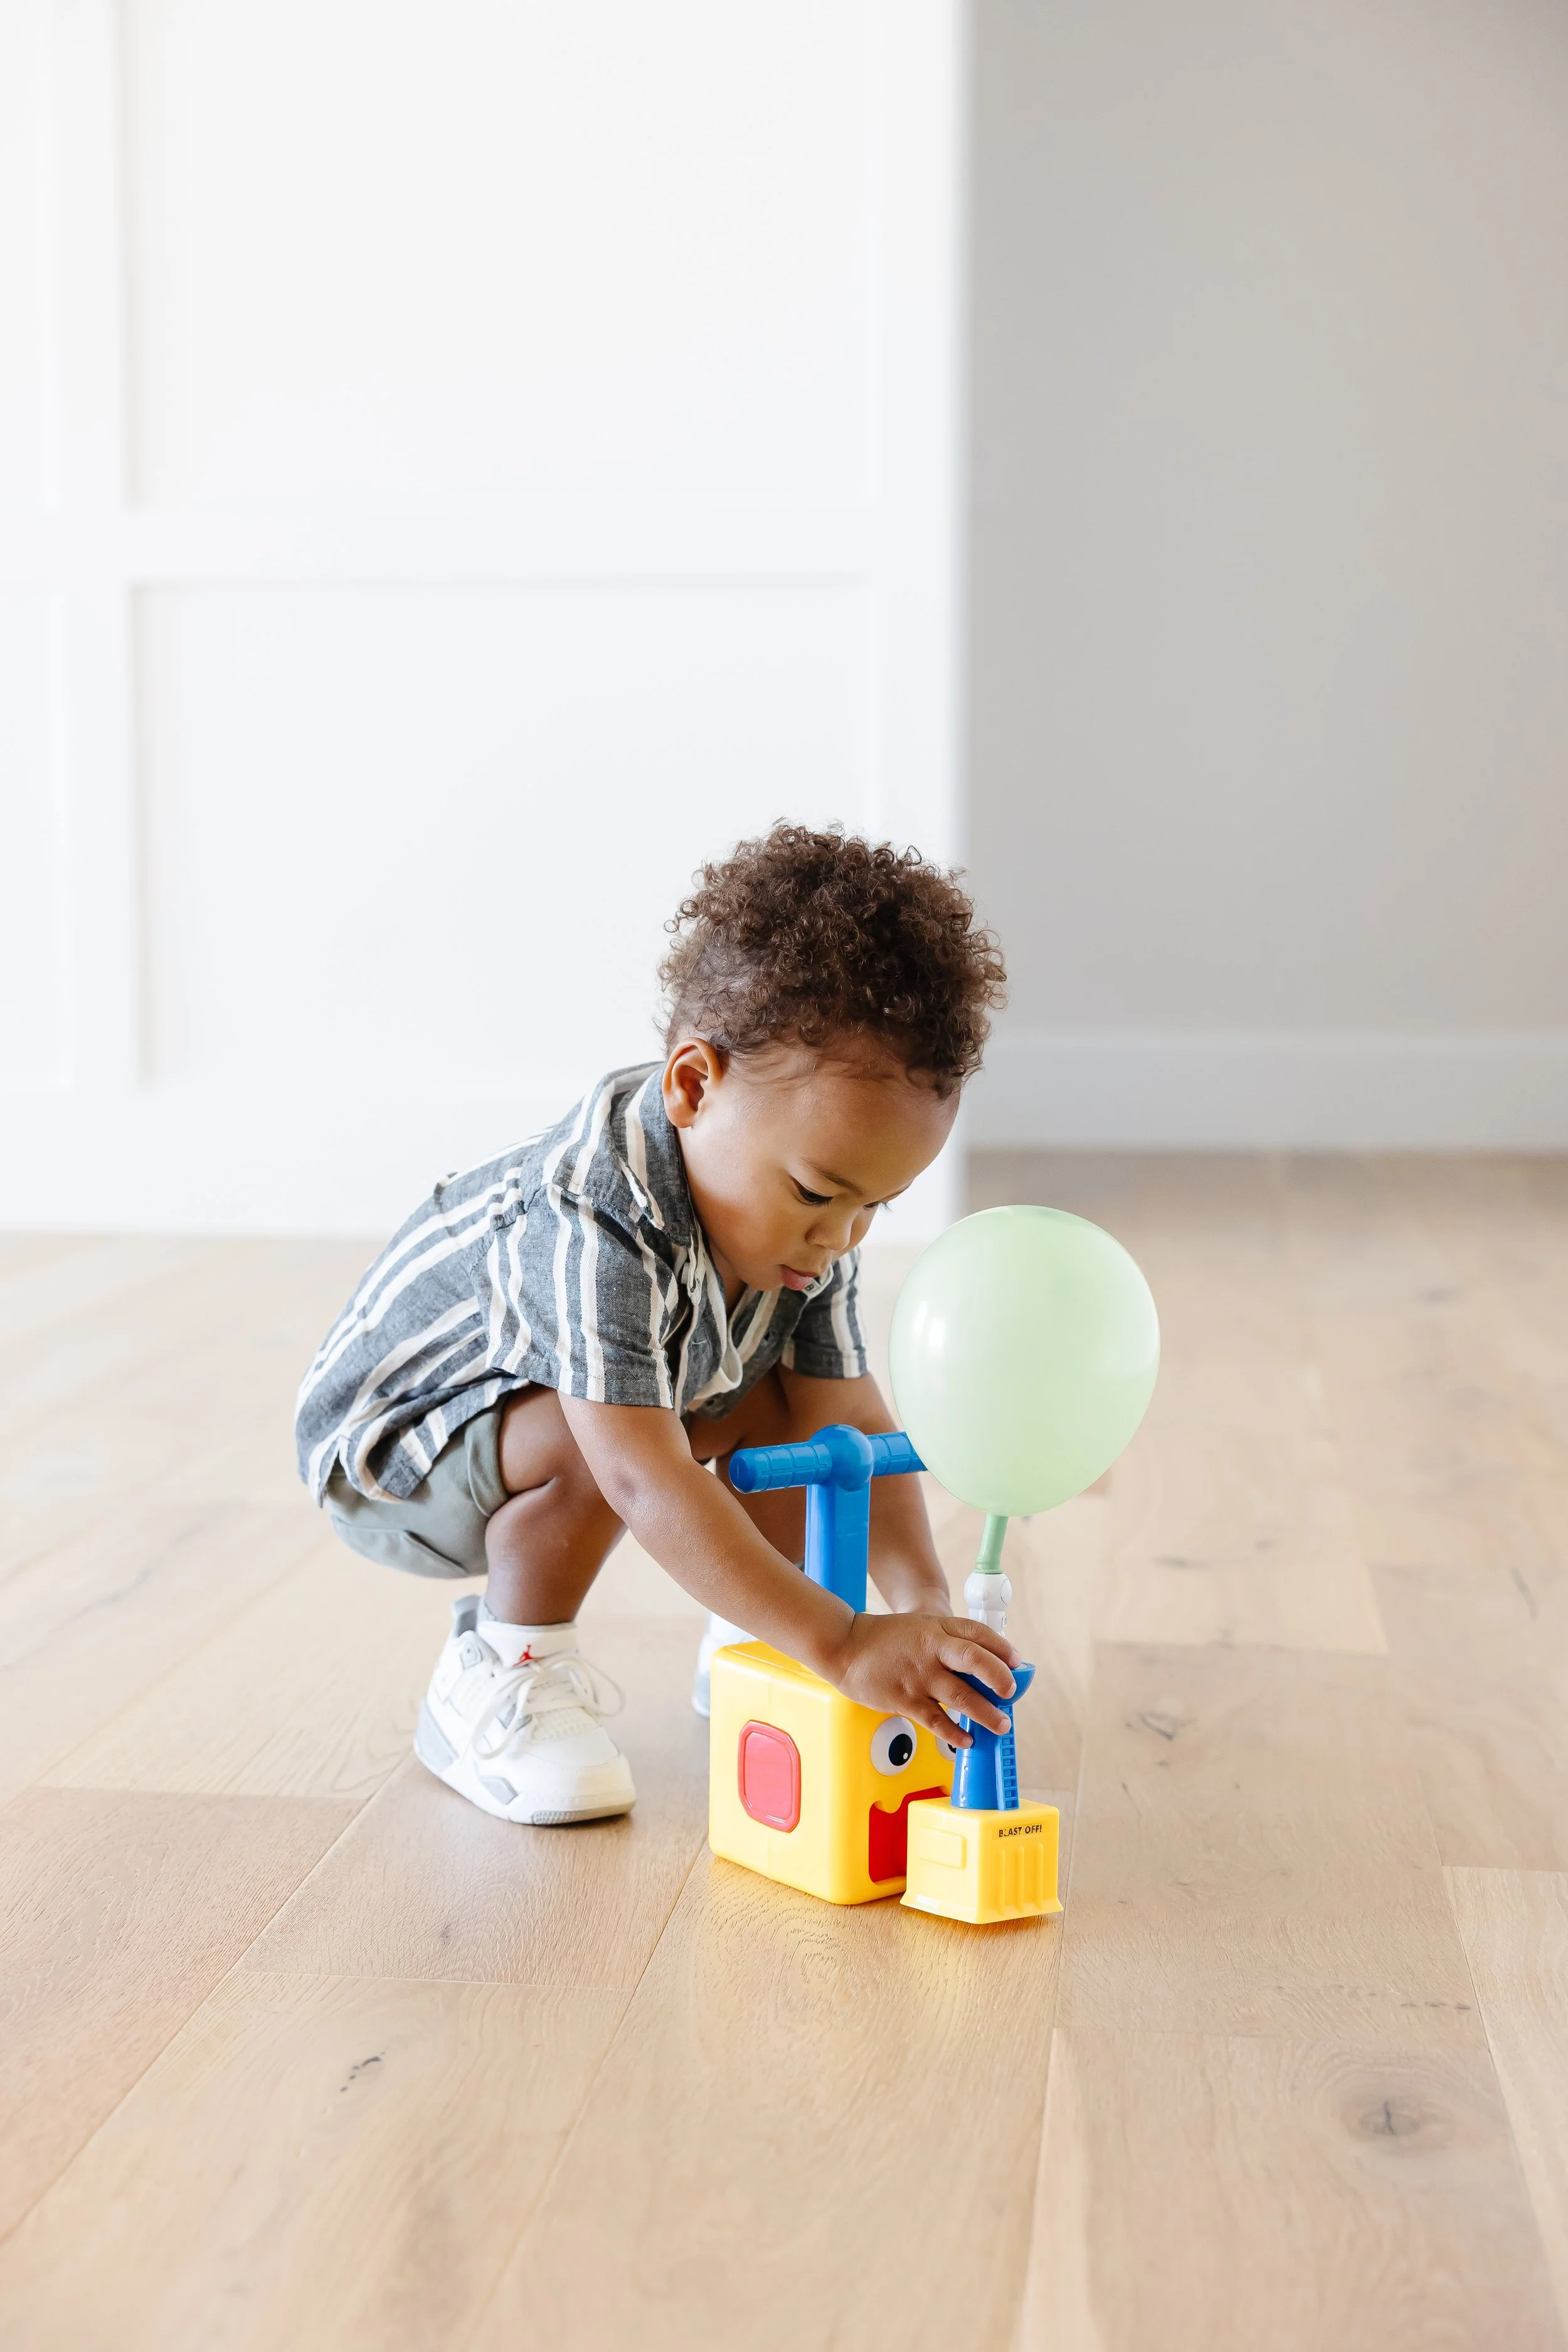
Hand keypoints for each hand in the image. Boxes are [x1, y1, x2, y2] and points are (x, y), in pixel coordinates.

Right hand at [824, 1613, 1019, 1745]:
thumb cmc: (886, 1638)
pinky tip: (967, 1740)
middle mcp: (932, 1649)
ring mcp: (919, 1675)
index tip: (1017, 1662)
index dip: (1002, 1648)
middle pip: (975, 1660)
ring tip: (1001, 1725)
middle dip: (999, 1678)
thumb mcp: (921, 1628)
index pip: (978, 1633)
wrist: (844, 1645)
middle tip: (1011, 1693)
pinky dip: (954, 1733)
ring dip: (986, 1713)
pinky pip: (936, 1720)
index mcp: (937, 1628)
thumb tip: (981, 1667)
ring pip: (961, 1695)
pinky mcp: (905, 1698)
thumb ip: (948, 1642)